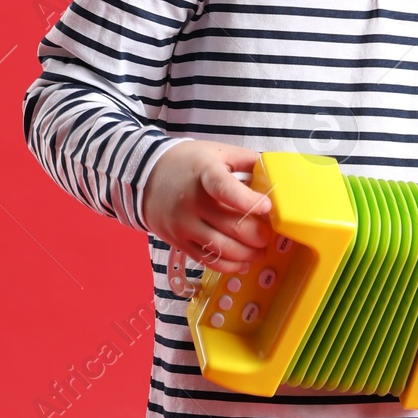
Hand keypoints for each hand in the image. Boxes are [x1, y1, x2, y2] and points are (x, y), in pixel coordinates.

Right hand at [143, 140, 273, 270]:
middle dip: (259, 236)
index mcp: (204, 174)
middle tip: (268, 235)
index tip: (267, 207)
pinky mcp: (178, 242)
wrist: (143, 176)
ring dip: (248, 254)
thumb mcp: (216, 151)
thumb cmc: (187, 163)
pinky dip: (229, 266)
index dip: (248, 200)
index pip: (224, 188)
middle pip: (232, 227)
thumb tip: (273, 175)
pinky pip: (207, 260)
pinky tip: (242, 262)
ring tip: (259, 250)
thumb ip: (246, 160)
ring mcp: (183, 225)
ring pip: (222, 249)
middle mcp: (191, 201)